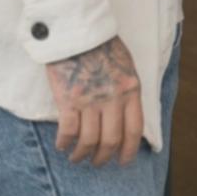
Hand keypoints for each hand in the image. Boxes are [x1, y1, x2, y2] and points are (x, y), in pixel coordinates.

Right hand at [45, 36, 142, 165]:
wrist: (78, 32)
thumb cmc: (103, 47)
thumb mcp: (127, 67)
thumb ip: (128, 91)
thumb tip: (127, 117)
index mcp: (131, 90)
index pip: (134, 130)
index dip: (129, 151)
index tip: (123, 161)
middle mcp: (113, 99)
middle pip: (111, 140)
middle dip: (103, 158)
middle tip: (97, 163)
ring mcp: (91, 100)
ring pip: (89, 140)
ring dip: (82, 154)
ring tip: (77, 157)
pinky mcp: (68, 100)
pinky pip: (68, 131)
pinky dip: (64, 143)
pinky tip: (62, 146)